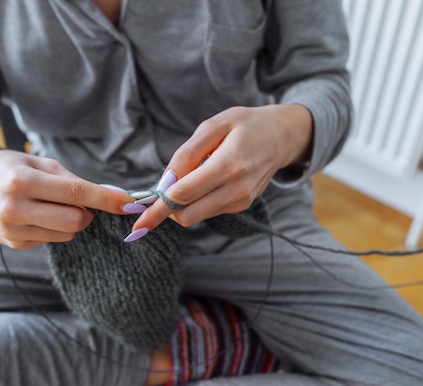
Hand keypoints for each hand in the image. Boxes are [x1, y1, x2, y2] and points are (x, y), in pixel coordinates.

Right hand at [0, 145, 140, 248]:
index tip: (130, 203)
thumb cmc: (8, 168)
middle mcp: (15, 209)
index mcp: (22, 182)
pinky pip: (52, 240)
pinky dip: (55, 228)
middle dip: (87, 212)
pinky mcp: (14, 244)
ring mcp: (12, 230)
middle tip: (80, 201)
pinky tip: (38, 215)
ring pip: (67, 234)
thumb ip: (72, 180)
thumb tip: (110, 195)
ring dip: (71, 220)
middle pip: (76, 221)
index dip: (107, 200)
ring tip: (51, 204)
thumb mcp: (38, 163)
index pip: (76, 194)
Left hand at [129, 104, 312, 238]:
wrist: (283, 136)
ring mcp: (241, 201)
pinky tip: (204, 180)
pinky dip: (197, 201)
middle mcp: (237, 190)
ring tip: (187, 177)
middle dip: (166, 210)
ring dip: (181, 204)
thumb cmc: (247, 125)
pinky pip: (208, 210)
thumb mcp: (214, 125)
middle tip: (157, 191)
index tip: (138, 222)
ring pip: (196, 216)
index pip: (184, 195)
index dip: (158, 208)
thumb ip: (187, 153)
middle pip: (188, 215)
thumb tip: (166, 181)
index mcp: (229, 165)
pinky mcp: (242, 206)